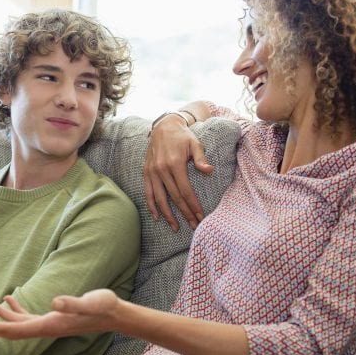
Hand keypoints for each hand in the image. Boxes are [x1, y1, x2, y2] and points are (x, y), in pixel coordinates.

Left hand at [0, 289, 119, 339]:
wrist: (114, 313)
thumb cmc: (103, 307)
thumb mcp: (89, 303)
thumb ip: (72, 303)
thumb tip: (54, 302)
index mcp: (51, 324)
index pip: (19, 331)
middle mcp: (47, 327)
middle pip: (14, 331)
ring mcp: (50, 323)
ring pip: (19, 323)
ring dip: (1, 315)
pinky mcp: (54, 317)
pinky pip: (29, 317)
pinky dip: (16, 310)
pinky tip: (10, 299)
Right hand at [143, 115, 213, 230]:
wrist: (164, 126)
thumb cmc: (183, 137)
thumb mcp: (195, 144)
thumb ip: (202, 158)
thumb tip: (209, 170)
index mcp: (175, 164)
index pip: (185, 191)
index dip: (193, 205)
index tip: (200, 216)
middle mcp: (161, 169)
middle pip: (174, 197)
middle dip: (185, 213)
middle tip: (193, 225)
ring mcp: (152, 172)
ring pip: (159, 198)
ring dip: (168, 215)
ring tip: (176, 227)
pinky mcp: (146, 172)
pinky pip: (148, 192)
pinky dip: (151, 205)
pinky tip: (157, 217)